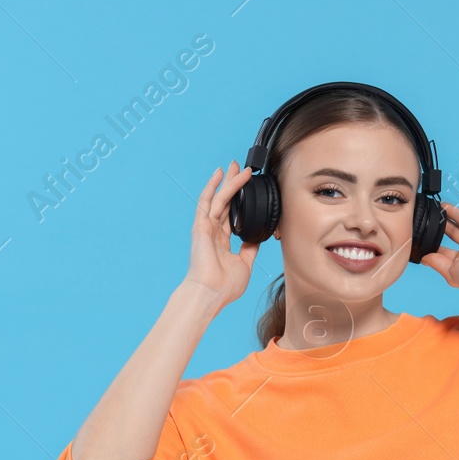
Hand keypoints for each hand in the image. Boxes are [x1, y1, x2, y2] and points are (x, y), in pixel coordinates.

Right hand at [181, 161, 260, 310]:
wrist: (209, 294)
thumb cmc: (223, 287)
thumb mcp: (245, 265)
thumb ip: (250, 249)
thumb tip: (258, 238)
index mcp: (221, 242)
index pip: (231, 216)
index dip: (239, 202)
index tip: (248, 190)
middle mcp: (212, 233)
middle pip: (225, 203)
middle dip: (233, 185)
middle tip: (241, 169)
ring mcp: (205, 228)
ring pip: (219, 199)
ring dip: (228, 181)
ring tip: (236, 166)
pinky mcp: (201, 226)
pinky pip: (207, 201)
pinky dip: (213, 186)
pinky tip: (220, 174)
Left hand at [421, 195, 458, 295]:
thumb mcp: (452, 273)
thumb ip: (437, 263)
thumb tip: (423, 259)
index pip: (445, 250)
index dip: (434, 243)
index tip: (423, 237)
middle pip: (453, 232)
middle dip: (443, 225)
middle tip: (432, 217)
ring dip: (453, 212)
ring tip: (442, 206)